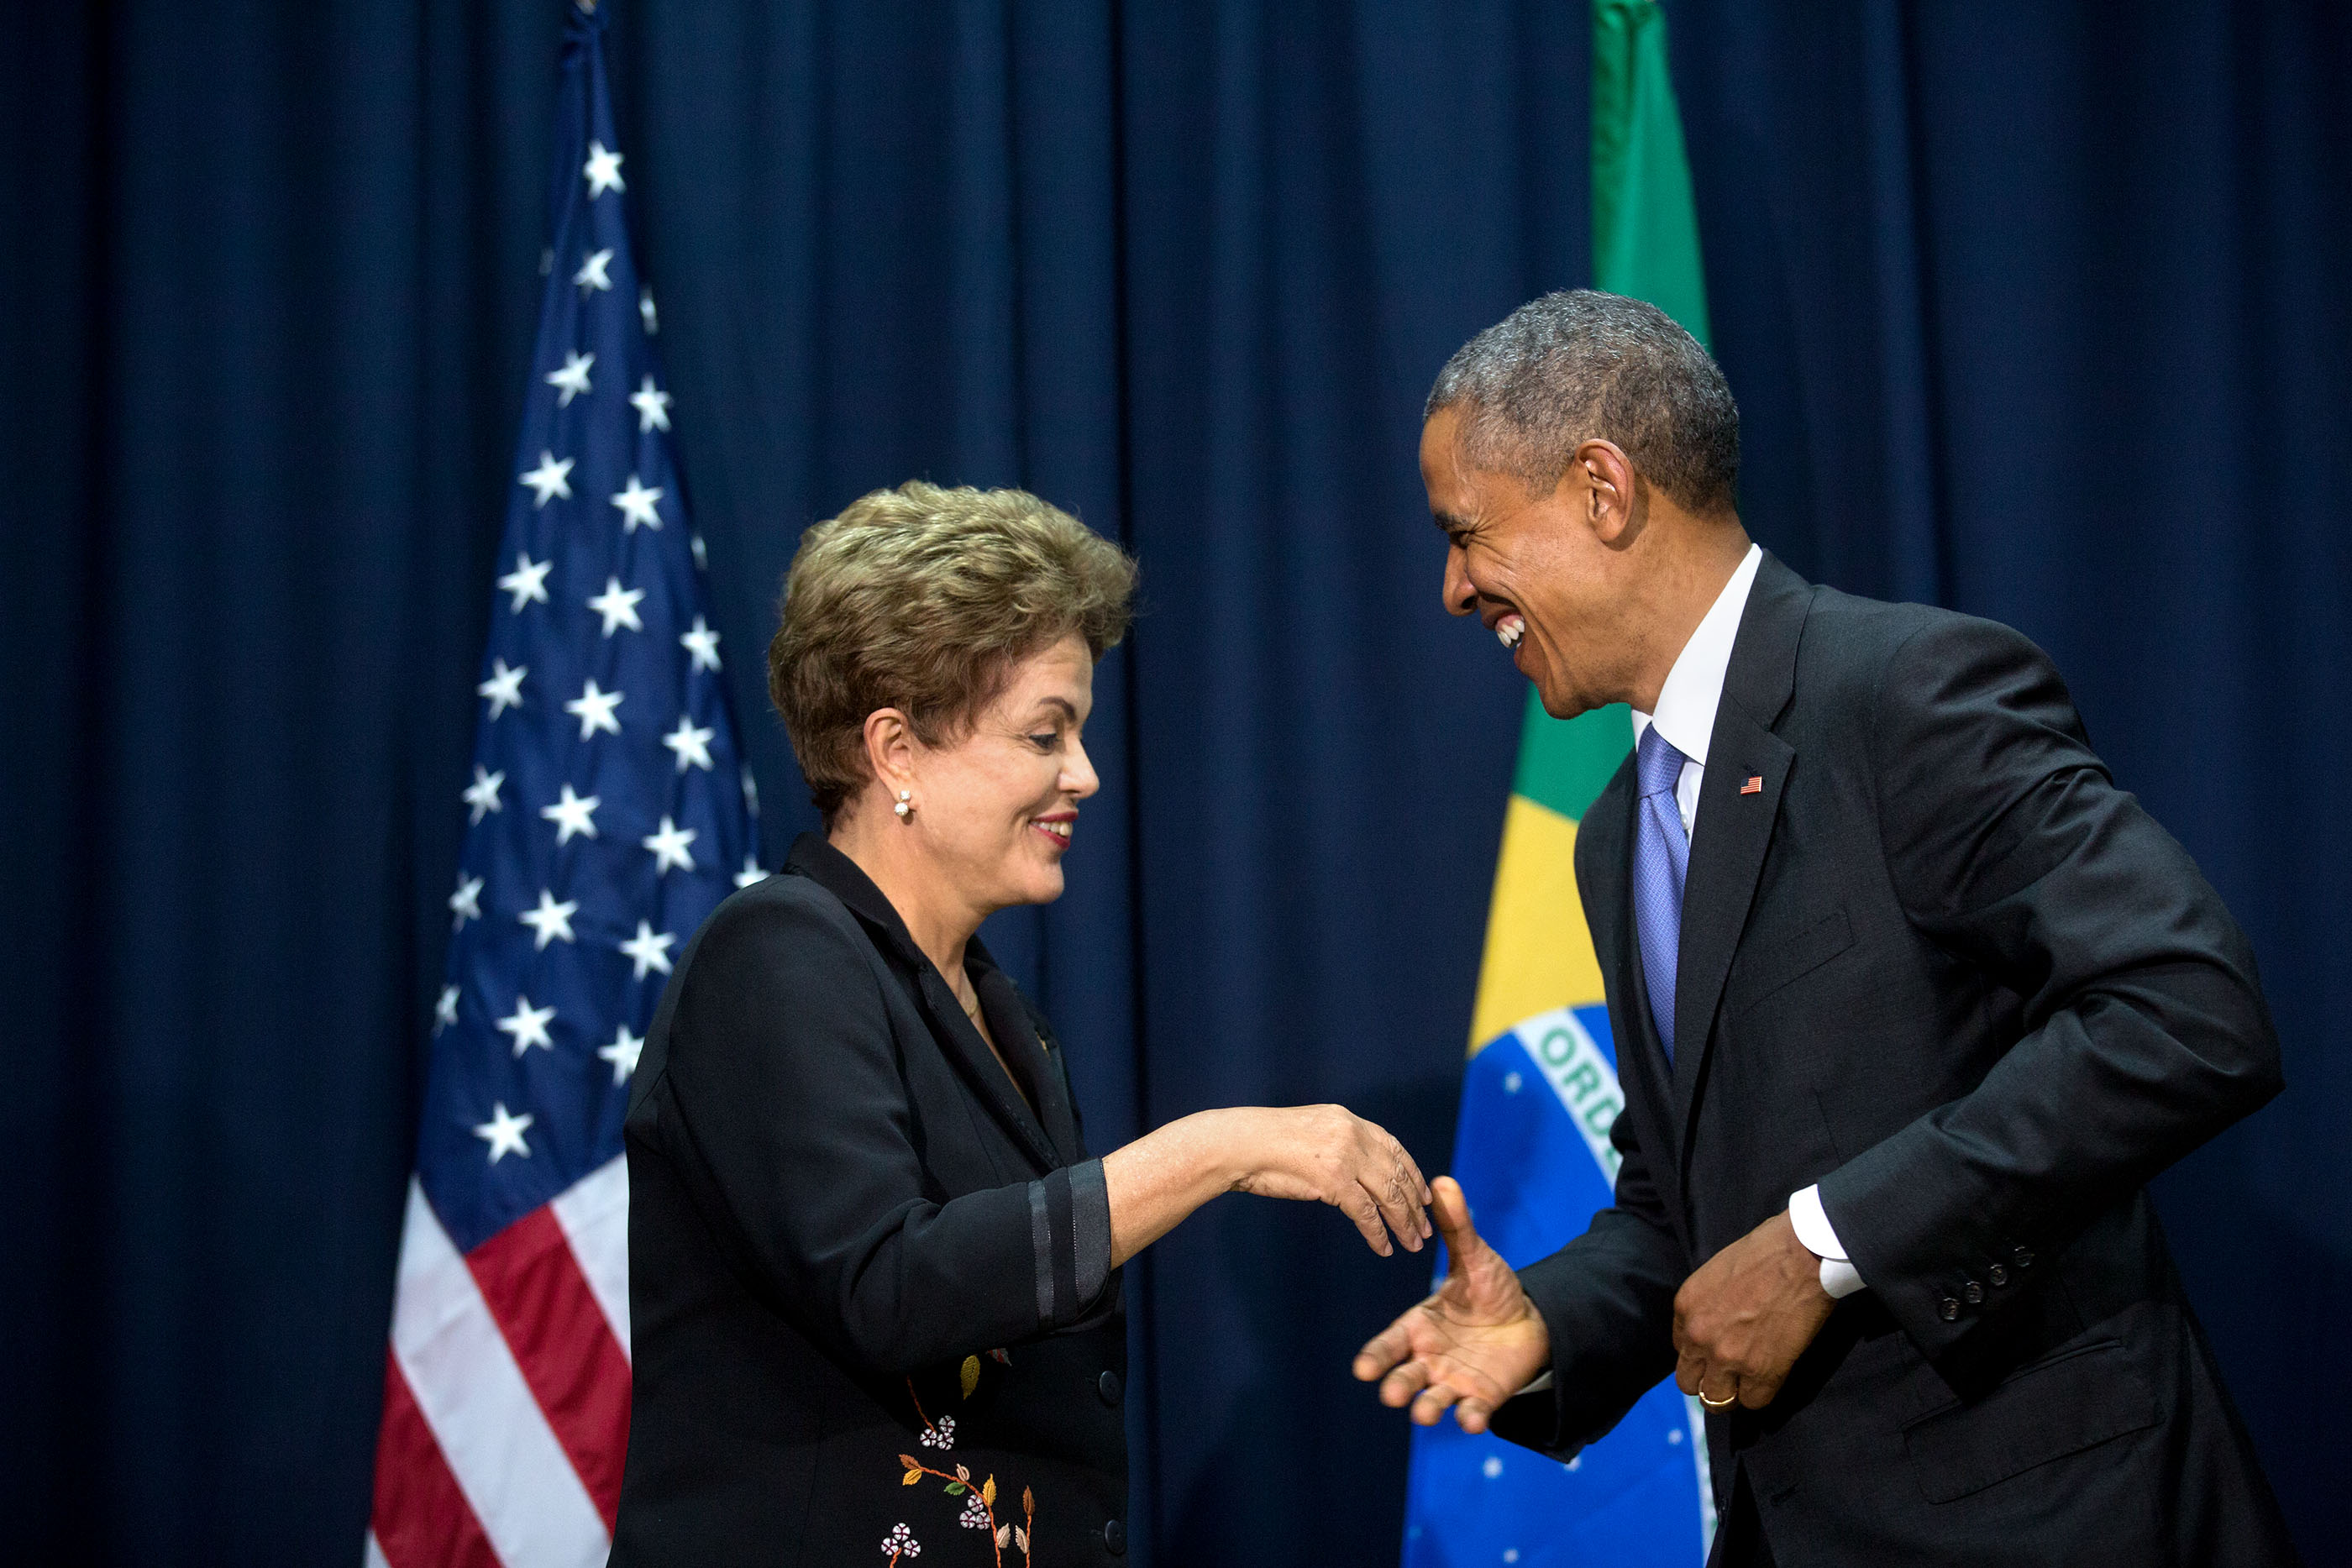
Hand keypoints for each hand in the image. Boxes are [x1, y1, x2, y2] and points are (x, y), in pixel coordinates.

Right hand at [1221, 1104, 1433, 1255]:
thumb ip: (1336, 1141)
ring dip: (1405, 1223)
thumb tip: (1354, 1164)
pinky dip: (1378, 1234)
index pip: (1393, 1147)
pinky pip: (1366, 1214)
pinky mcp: (1334, 1181)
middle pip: (1397, 1173)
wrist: (1238, 1145)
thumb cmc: (1263, 1142)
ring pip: (1388, 1195)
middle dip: (1415, 1203)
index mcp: (1348, 1120)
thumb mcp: (1309, 1131)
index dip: (1412, 1173)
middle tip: (1426, 1227)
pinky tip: (1384, 1248)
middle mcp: (1353, 1134)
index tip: (1424, 1195)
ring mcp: (1345, 1156)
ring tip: (1413, 1243)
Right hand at [1352, 1177, 1550, 1432]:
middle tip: (1392, 1392)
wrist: (1529, 1319)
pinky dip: (1469, 1419)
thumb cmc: (1489, 1289)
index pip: (1391, 1343)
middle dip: (1397, 1385)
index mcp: (1420, 1326)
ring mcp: (1454, 1381)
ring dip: (1426, 1408)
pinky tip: (1470, 1420)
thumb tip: (1442, 1180)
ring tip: (1423, 1413)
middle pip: (1406, 1375)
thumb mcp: (1474, 1256)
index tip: (1363, 1369)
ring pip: (1433, 1400)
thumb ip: (1457, 1226)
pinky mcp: (1481, 1397)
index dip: (1377, 1356)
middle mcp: (1430, 1358)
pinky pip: (1472, 1412)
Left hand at [1672, 1209, 1834, 1409]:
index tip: (1718, 1351)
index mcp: (1685, 1307)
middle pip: (1689, 1383)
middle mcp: (1699, 1335)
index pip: (1681, 1349)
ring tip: (1747, 1383)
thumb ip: (1708, 1305)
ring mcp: (1728, 1357)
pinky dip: (1761, 1394)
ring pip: (1716, 1400)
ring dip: (1731, 1394)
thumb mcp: (1715, 1273)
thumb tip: (1716, 1325)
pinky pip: (1753, 1402)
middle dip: (1707, 1381)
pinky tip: (1770, 1378)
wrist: (1800, 1254)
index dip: (1701, 1353)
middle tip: (1728, 1375)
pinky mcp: (1762, 1371)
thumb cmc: (1765, 1251)